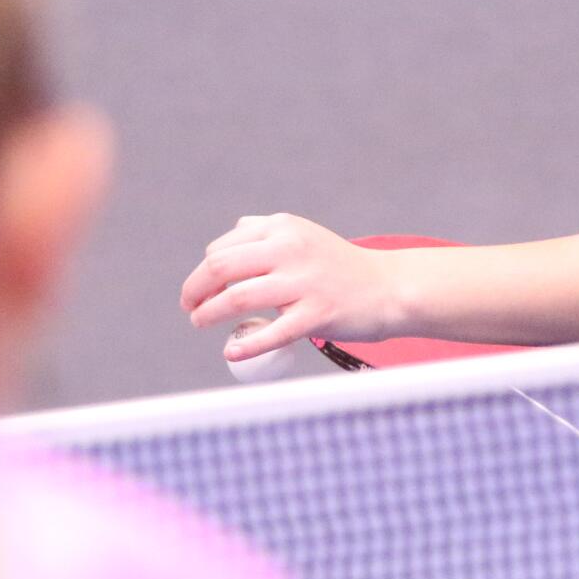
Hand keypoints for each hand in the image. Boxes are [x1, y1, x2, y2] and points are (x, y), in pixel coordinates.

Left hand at [181, 214, 402, 359]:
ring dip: (209, 314)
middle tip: (190, 307)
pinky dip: (246, 344)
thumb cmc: (340, 266)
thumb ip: (267, 231)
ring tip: (201, 323)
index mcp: (283, 227)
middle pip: (222, 267)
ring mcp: (304, 282)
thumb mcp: (304, 235)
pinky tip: (231, 351)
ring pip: (238, 297)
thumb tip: (234, 232)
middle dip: (195, 289)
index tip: (201, 289)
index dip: (203, 272)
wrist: (388, 287)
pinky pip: (272, 332)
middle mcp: (291, 248)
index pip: (223, 248)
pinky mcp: (317, 313)